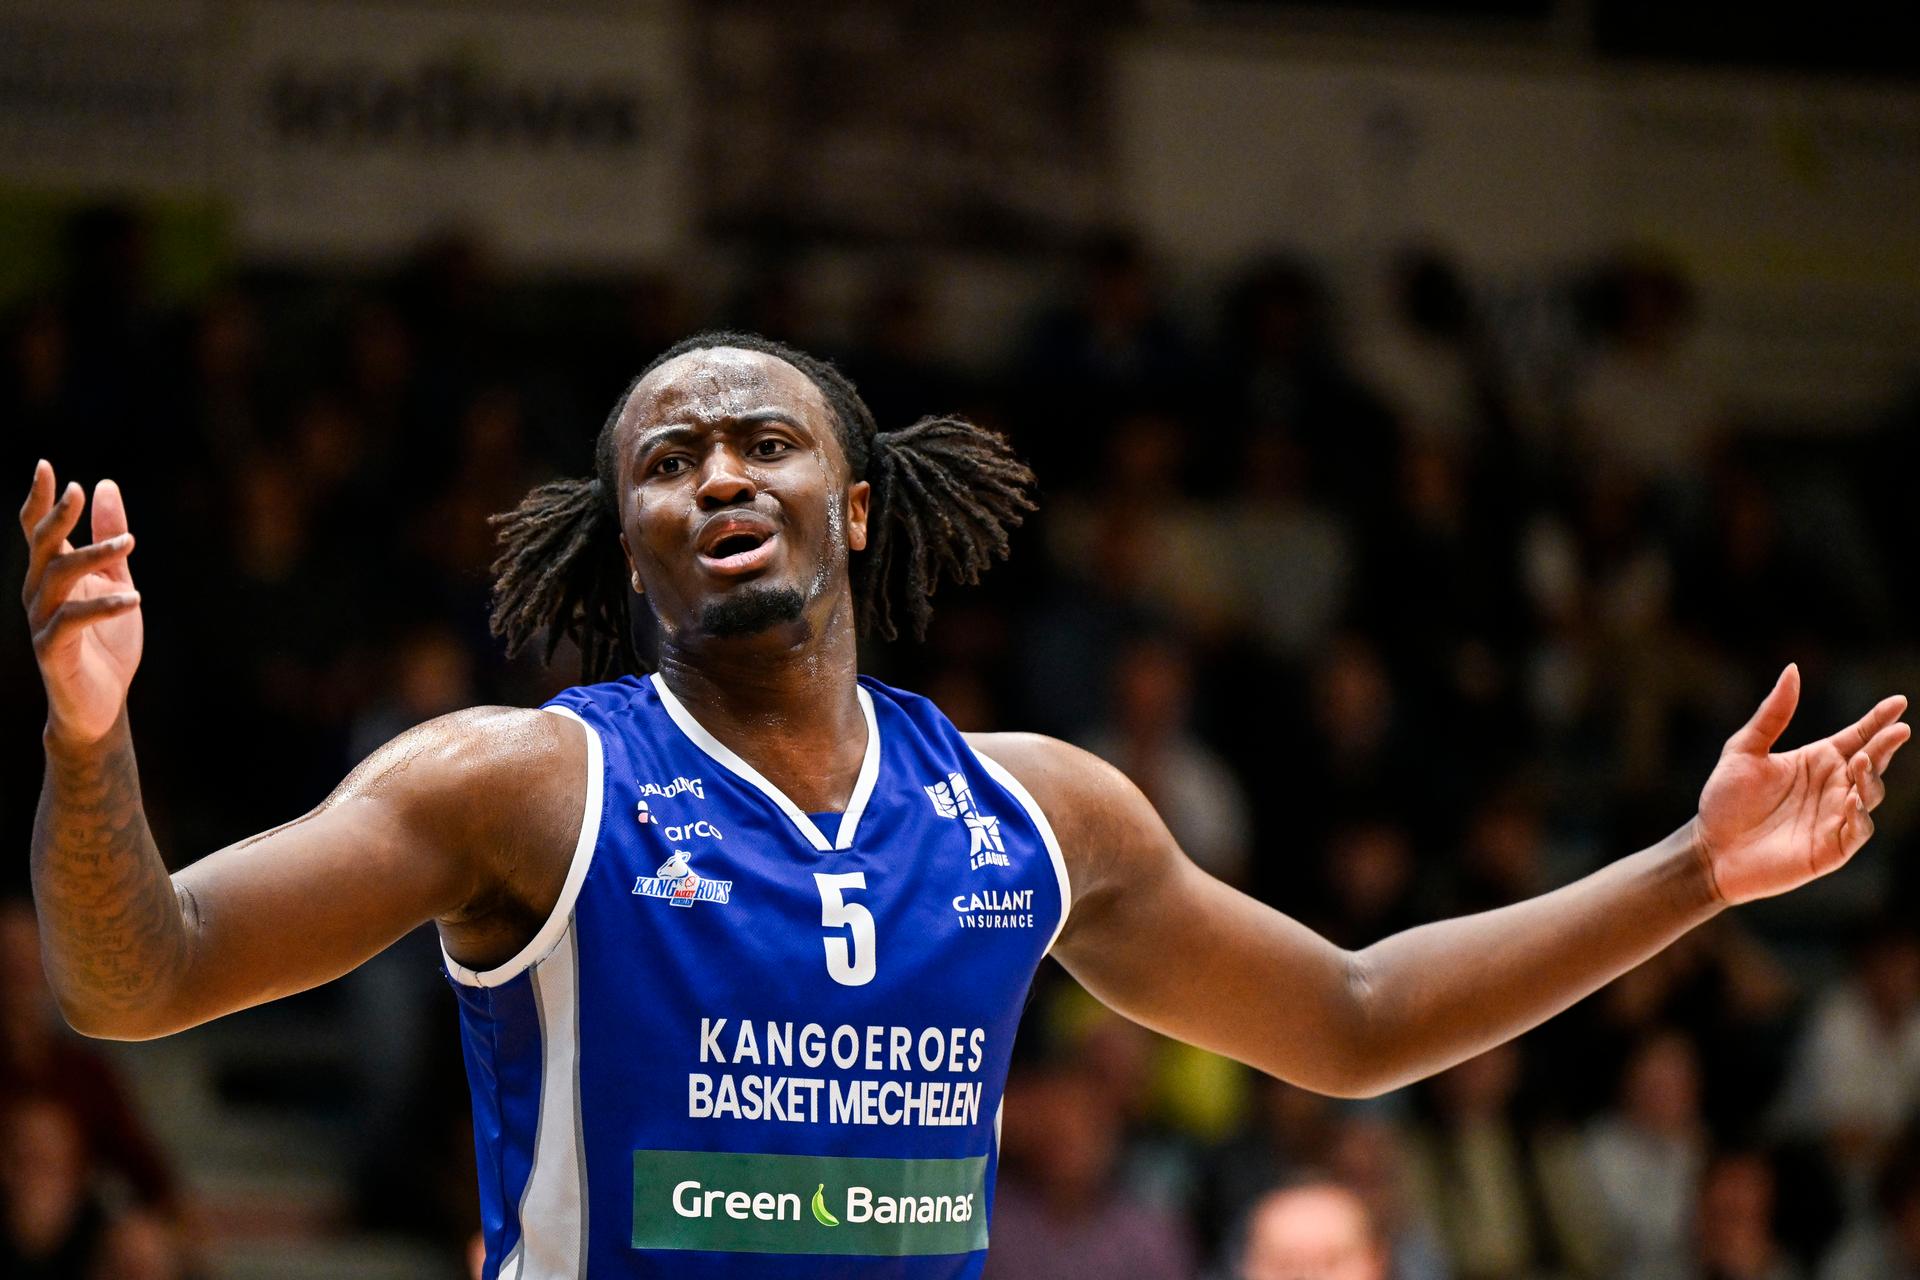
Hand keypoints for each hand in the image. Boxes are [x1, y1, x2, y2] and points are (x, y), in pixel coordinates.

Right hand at [19, 461, 141, 746]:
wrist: (101, 703)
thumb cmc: (106, 640)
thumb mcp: (115, 579)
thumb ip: (108, 536)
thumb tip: (105, 486)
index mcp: (53, 576)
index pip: (38, 531)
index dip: (40, 500)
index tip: (45, 466)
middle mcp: (40, 595)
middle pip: (43, 548)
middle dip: (58, 518)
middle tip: (78, 492)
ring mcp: (43, 622)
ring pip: (58, 579)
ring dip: (93, 557)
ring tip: (130, 544)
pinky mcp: (54, 651)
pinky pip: (72, 623)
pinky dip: (103, 607)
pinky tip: (133, 598)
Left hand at [1695, 664, 1908, 904]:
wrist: (1709, 849)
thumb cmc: (1725, 800)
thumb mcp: (1744, 750)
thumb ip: (1772, 714)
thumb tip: (1792, 669)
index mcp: (1817, 760)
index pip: (1857, 736)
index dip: (1878, 720)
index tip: (1898, 702)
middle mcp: (1833, 786)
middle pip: (1871, 761)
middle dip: (1886, 745)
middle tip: (1897, 730)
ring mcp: (1836, 816)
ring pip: (1870, 793)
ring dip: (1870, 777)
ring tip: (1858, 760)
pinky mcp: (1832, 847)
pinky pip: (1858, 829)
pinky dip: (1860, 815)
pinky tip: (1852, 799)